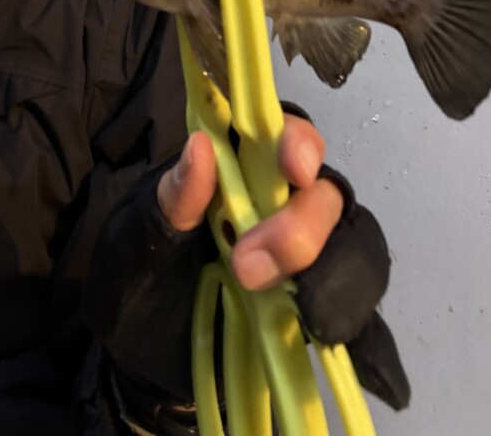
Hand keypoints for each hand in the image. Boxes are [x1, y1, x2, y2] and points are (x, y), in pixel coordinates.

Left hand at [158, 114, 410, 410]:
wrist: (143, 357)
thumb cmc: (139, 280)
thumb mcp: (138, 236)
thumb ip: (171, 197)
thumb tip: (200, 147)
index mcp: (237, 168)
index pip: (284, 133)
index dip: (298, 142)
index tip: (293, 168)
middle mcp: (278, 202)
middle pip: (323, 192)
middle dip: (301, 224)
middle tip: (247, 265)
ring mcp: (302, 253)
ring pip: (348, 241)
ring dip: (324, 270)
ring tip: (272, 301)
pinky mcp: (316, 301)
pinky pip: (352, 295)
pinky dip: (342, 308)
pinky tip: (312, 324)